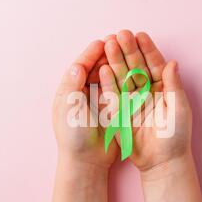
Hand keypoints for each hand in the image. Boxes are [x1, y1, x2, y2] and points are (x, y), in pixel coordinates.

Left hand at [53, 40, 118, 172]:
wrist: (86, 161)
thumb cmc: (73, 136)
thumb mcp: (69, 109)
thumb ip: (72, 87)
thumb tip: (77, 65)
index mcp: (69, 91)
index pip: (80, 66)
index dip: (91, 53)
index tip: (104, 41)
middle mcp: (83, 93)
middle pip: (95, 67)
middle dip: (106, 53)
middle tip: (119, 40)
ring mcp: (97, 101)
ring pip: (107, 76)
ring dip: (115, 62)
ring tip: (127, 49)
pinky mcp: (110, 109)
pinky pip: (116, 89)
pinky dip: (123, 78)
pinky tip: (132, 69)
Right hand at [99, 30, 192, 175]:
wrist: (161, 161)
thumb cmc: (176, 136)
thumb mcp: (179, 108)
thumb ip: (174, 85)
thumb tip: (173, 62)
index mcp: (163, 88)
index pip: (154, 64)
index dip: (147, 50)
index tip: (140, 35)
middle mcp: (147, 91)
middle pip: (136, 67)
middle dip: (128, 50)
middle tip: (121, 34)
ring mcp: (132, 101)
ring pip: (123, 77)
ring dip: (116, 61)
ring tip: (109, 44)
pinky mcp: (120, 112)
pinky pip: (113, 95)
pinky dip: (108, 82)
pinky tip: (103, 68)